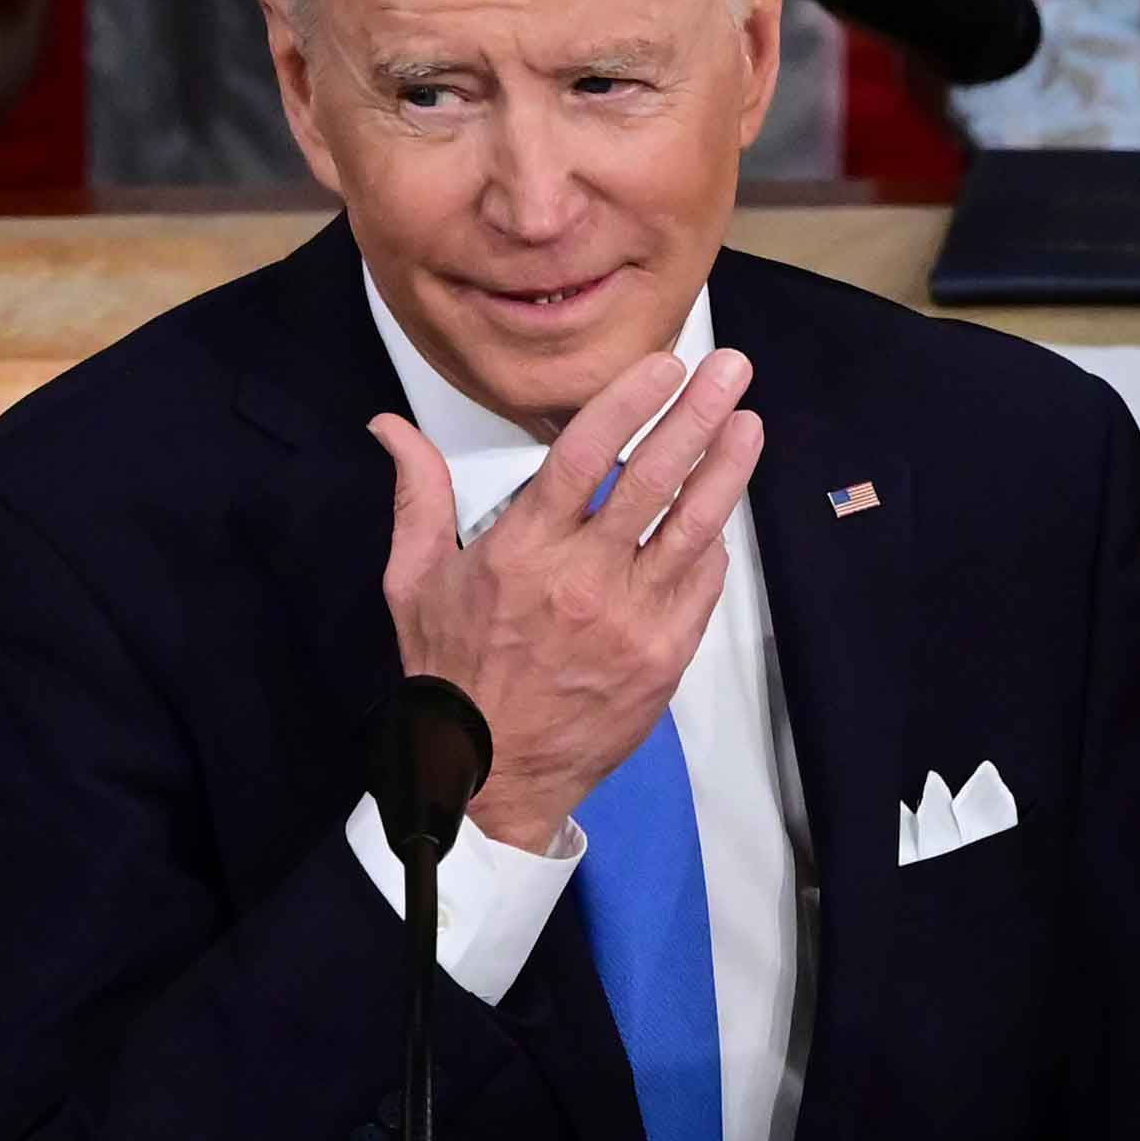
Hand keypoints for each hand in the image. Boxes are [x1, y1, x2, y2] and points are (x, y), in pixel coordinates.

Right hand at [371, 347, 762, 853]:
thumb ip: (417, 494)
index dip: (629, 402)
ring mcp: (632, 621)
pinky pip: (699, 586)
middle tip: (733, 370)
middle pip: (654, 480)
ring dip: (726, 471)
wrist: (490, 775)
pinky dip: (712, 544)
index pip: (587, 455)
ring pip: (692, 529)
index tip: (665, 364)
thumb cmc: (450, 669)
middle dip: (698, 417)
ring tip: (750, 423)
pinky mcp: (663, 657)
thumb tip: (389, 426)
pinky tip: (722, 511)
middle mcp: (584, 578)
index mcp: (524, 549)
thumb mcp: (414, 579)